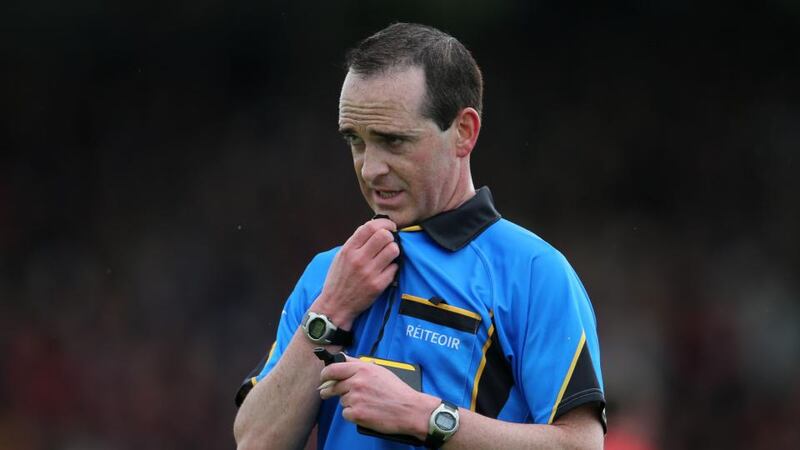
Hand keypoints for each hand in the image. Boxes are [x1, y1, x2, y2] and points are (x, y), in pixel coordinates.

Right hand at [312, 218, 399, 327]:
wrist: (335, 306)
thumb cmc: (339, 279)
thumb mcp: (340, 257)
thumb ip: (355, 242)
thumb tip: (373, 226)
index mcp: (348, 250)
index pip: (370, 227)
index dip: (384, 223)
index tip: (389, 226)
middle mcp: (358, 259)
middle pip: (384, 235)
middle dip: (390, 236)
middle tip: (390, 241)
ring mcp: (369, 273)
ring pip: (393, 250)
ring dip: (394, 250)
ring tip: (388, 256)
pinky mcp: (378, 285)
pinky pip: (394, 268)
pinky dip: (392, 267)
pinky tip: (386, 270)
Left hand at [318, 356, 437, 439]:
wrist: (409, 409)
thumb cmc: (397, 391)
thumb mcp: (379, 370)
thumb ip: (359, 364)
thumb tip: (342, 359)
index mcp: (362, 369)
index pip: (333, 369)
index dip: (325, 374)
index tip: (323, 378)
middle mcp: (357, 382)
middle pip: (334, 386)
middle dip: (331, 391)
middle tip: (331, 393)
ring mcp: (356, 398)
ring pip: (342, 400)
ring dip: (349, 402)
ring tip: (366, 403)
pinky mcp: (356, 414)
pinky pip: (346, 413)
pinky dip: (353, 414)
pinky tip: (365, 412)